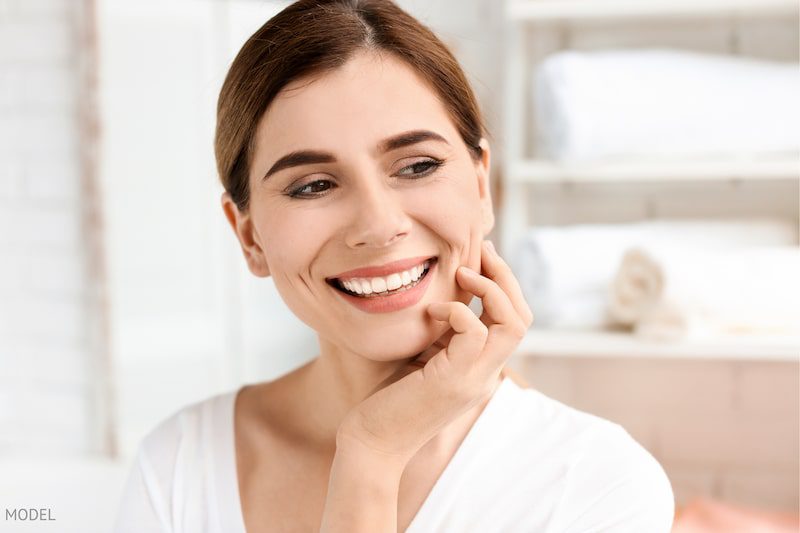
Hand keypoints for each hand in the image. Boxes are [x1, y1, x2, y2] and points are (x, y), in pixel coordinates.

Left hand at [337, 240, 533, 464]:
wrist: (371, 444)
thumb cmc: (386, 401)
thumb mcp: (421, 357)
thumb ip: (440, 334)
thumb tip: (444, 296)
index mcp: (480, 368)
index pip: (513, 322)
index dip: (503, 286)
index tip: (480, 257)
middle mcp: (485, 374)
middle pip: (522, 318)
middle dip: (506, 278)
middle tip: (483, 252)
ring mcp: (473, 379)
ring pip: (512, 324)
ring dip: (490, 288)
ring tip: (463, 272)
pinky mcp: (453, 380)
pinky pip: (474, 332)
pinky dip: (457, 310)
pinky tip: (432, 310)